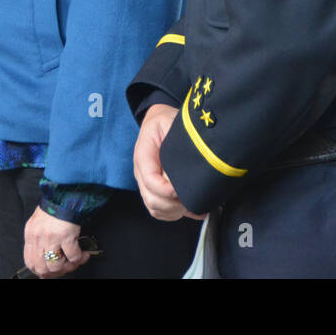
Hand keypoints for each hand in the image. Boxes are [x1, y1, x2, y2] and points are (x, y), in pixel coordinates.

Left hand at [23, 207, 88, 277]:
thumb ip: (40, 236)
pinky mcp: (66, 236)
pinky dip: (80, 259)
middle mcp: (38, 238)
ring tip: (76, 262)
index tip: (48, 272)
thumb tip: (47, 253)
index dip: (39, 270)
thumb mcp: (40, 220)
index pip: (30, 261)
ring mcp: (51, 238)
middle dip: (55, 273)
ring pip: (57, 266)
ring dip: (69, 267)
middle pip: (42, 267)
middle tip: (65, 269)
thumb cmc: (55, 204)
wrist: (66, 192)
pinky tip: (84, 255)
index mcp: (31, 234)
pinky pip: (73, 256)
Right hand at [134, 103, 203, 220]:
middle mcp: (141, 172)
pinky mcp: (152, 189)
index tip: (183, 189)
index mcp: (143, 155)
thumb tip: (187, 161)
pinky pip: (158, 209)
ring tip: (194, 207)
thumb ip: (176, 140)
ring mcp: (145, 183)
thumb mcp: (171, 123)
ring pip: (154, 208)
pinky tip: (190, 210)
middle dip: (174, 204)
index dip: (167, 189)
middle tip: (194, 200)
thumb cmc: (165, 121)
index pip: (150, 179)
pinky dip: (173, 214)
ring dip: (174, 212)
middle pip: (151, 199)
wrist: (157, 120)